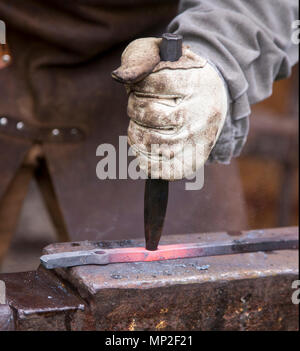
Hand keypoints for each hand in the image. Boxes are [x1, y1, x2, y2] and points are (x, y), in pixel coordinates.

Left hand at [112, 38, 227, 179]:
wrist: (214, 98)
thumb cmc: (181, 76)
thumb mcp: (164, 54)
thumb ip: (140, 58)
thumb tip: (120, 77)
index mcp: (197, 81)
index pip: (151, 82)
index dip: (137, 85)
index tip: (141, 85)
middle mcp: (201, 113)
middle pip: (148, 112)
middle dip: (135, 107)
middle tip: (143, 105)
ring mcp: (197, 141)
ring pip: (148, 140)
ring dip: (135, 131)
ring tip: (144, 124)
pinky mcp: (192, 163)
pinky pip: (156, 168)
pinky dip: (142, 157)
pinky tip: (147, 146)